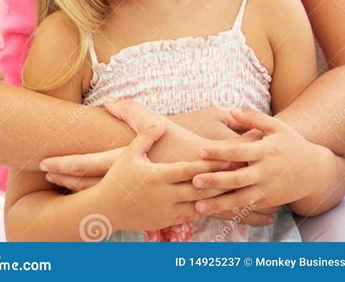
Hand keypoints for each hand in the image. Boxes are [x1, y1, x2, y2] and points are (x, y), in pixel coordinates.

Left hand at [39, 99, 229, 190]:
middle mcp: (124, 177)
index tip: (45, 161)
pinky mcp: (139, 197)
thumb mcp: (157, 123)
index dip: (65, 162)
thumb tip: (111, 102)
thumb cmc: (182, 144)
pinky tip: (86, 189)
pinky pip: (112, 196)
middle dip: (64, 176)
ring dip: (75, 186)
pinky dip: (95, 193)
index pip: (88, 163)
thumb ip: (133, 112)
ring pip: (96, 191)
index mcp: (125, 159)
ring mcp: (131, 190)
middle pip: (86, 180)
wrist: (205, 170)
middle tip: (44, 171)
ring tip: (58, 180)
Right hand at [96, 121, 231, 232]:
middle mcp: (165, 195)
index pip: (189, 170)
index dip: (209, 165)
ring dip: (216, 198)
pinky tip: (216, 203)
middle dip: (219, 182)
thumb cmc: (118, 178)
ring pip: (198, 205)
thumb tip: (162, 123)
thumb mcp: (130, 154)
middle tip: (238, 174)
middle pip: (199, 188)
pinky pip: (190, 216)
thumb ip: (147, 136)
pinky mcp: (166, 222)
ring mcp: (166, 211)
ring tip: (234, 190)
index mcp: (158, 176)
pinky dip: (204, 209)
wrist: (105, 209)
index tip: (226, 158)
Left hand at [191, 109, 325, 218]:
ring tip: (198, 206)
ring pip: (240, 200)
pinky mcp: (269, 202)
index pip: (239, 152)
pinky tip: (214, 213)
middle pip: (237, 179)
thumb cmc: (292, 143)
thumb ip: (253, 118)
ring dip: (218, 204)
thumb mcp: (276, 126)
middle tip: (194, 181)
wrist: (315, 171)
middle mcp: (266, 172)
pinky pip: (247, 209)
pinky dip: (230, 212)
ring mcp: (268, 190)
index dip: (219, 152)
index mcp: (266, 151)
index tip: (200, 151)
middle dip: (215, 181)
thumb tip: (232, 110)